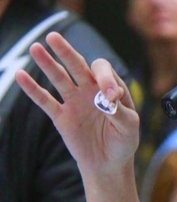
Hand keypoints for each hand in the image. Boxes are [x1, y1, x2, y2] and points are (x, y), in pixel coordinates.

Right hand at [14, 32, 138, 175]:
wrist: (108, 164)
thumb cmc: (123, 141)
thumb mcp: (130, 127)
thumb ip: (120, 112)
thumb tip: (108, 99)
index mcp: (110, 88)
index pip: (103, 72)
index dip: (105, 79)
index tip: (110, 97)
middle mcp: (90, 89)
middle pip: (76, 65)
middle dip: (66, 52)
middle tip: (53, 37)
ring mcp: (74, 101)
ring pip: (59, 78)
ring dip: (47, 63)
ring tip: (35, 48)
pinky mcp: (61, 116)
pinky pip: (45, 100)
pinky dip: (33, 89)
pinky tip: (21, 75)